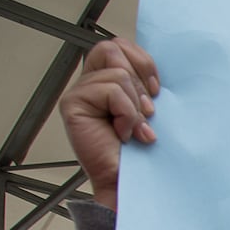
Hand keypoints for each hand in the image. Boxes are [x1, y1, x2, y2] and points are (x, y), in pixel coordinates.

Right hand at [59, 38, 159, 211]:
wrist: (133, 183)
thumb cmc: (144, 153)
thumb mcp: (151, 112)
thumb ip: (146, 86)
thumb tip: (155, 71)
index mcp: (109, 81)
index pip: (120, 46)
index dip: (143, 62)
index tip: (156, 91)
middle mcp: (91, 84)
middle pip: (114, 48)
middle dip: (139, 80)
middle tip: (147, 111)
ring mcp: (80, 93)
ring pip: (117, 72)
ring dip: (135, 104)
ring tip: (135, 128)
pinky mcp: (73, 104)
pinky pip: (111, 90)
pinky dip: (127, 113)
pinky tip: (124, 133)